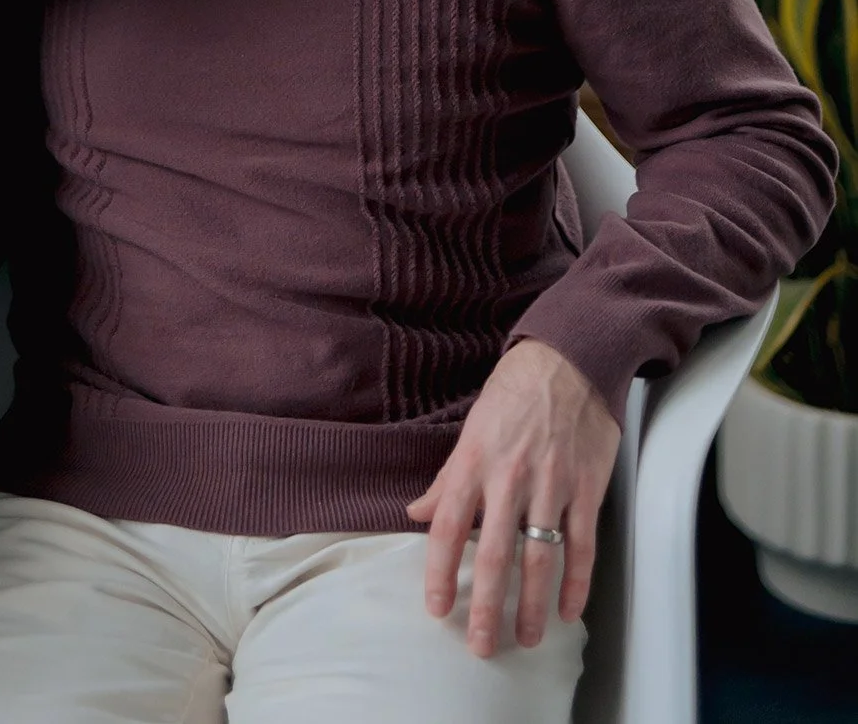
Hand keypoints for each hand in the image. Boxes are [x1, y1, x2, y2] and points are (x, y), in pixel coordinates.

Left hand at [406, 338, 619, 657]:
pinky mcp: (587, 488)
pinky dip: (577, 583)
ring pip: (539, 560)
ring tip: (527, 638)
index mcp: (473, 462)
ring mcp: (551, 485)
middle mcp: (509, 479)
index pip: (446, 528)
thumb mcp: (471, 429)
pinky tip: (569, 610)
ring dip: (533, 607)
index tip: (436, 607)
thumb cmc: (515, 391)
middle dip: (486, 607)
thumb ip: (447, 478)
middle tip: (481, 645)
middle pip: (493, 556)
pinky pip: (582, 546)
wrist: (570, 359)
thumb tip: (416, 513)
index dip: (438, 572)